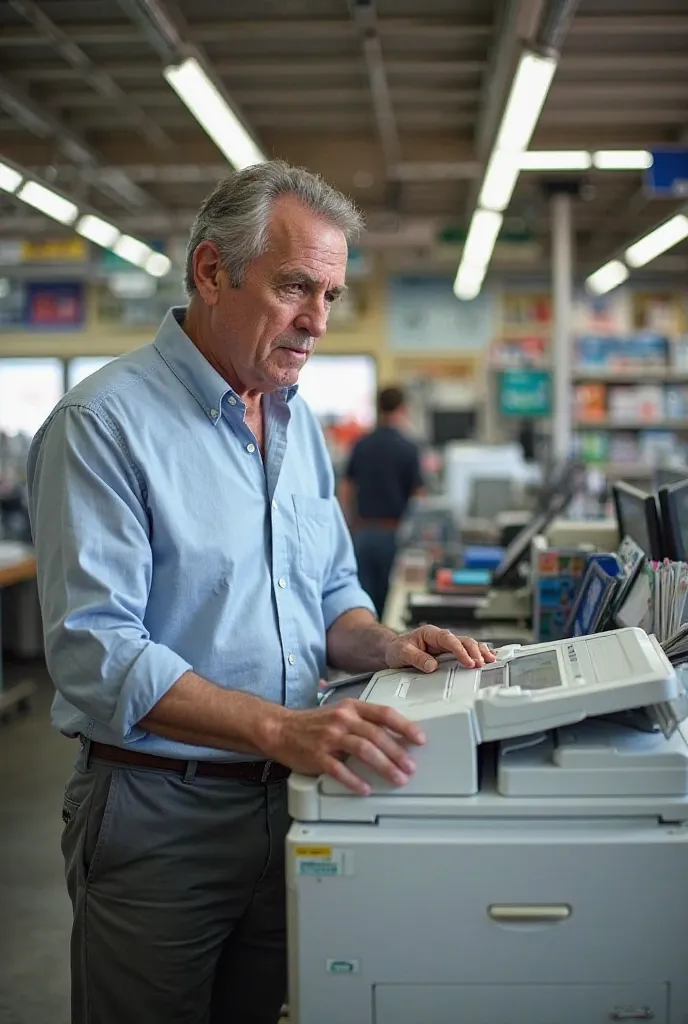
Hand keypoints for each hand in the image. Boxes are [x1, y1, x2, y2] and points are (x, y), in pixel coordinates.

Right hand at [267, 700, 425, 795]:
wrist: (280, 729)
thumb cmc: (314, 724)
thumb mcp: (341, 714)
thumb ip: (364, 722)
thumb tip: (394, 737)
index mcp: (351, 708)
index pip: (384, 713)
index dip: (404, 726)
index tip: (419, 738)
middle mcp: (342, 720)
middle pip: (376, 735)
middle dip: (397, 752)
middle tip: (410, 766)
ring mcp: (329, 737)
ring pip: (363, 750)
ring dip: (384, 766)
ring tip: (397, 777)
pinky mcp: (317, 756)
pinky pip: (339, 770)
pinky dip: (354, 781)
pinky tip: (365, 789)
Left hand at [384, 625, 496, 673]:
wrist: (393, 650)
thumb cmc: (397, 649)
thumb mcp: (402, 653)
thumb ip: (417, 658)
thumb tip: (432, 665)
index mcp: (431, 633)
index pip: (449, 640)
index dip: (460, 651)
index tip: (468, 662)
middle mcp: (441, 638)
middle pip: (463, 641)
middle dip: (474, 651)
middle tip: (481, 664)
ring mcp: (446, 645)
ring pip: (468, 644)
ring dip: (480, 652)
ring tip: (491, 660)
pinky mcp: (448, 653)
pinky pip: (466, 651)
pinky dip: (478, 653)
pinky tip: (488, 657)